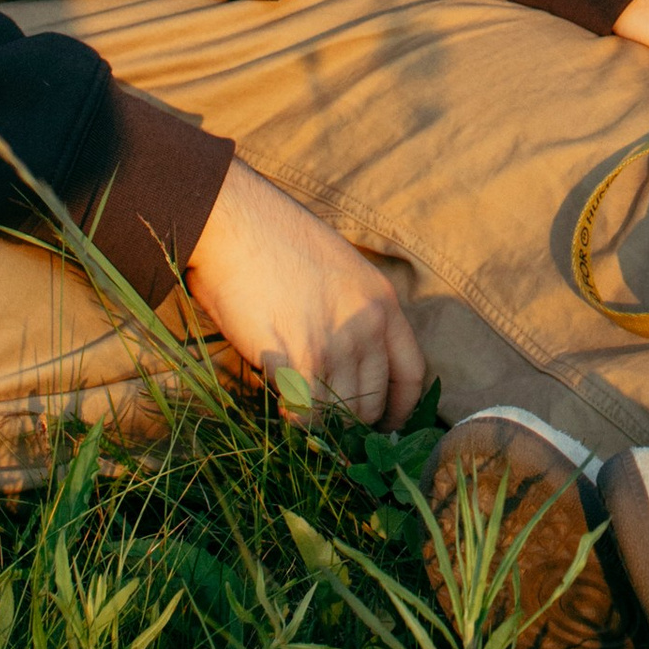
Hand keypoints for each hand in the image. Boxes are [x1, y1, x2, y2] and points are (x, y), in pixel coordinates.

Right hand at [183, 156, 426, 425]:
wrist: (236, 222)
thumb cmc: (274, 242)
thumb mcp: (337, 271)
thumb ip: (350, 315)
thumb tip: (346, 367)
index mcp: (383, 300)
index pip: (412, 373)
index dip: (399, 408)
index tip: (386, 426)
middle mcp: (369, 325)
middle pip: (374, 400)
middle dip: (353, 420)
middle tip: (329, 424)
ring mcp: (337, 343)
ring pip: (341, 412)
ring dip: (321, 421)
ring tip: (301, 410)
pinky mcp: (301, 358)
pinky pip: (309, 412)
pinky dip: (297, 419)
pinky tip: (283, 405)